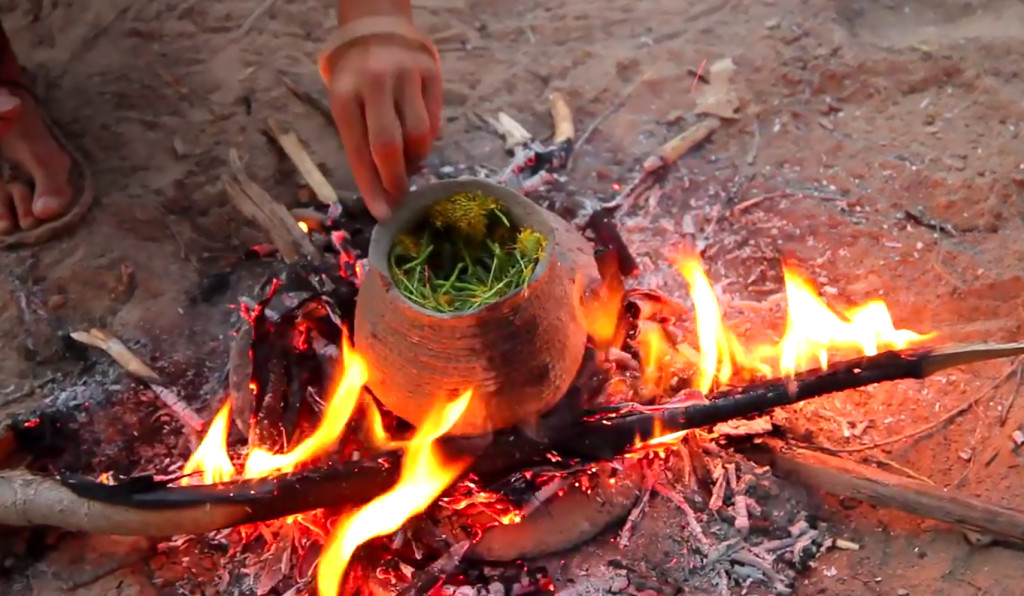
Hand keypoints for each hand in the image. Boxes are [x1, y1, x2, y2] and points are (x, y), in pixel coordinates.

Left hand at [321, 22, 441, 220]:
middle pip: (389, 145)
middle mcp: (374, 83)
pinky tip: (418, 143)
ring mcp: (405, 76)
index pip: (358, 150)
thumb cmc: (355, 78)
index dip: (371, 186)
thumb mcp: (345, 103)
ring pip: (418, 135)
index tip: (382, 214)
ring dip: (415, 160)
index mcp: (344, 95)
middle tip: (400, 196)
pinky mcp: (430, 73)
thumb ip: (360, 140)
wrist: (376, 29)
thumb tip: (384, 189)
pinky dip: (427, 141)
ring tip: (409, 164)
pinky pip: (433, 121)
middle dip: (395, 179)